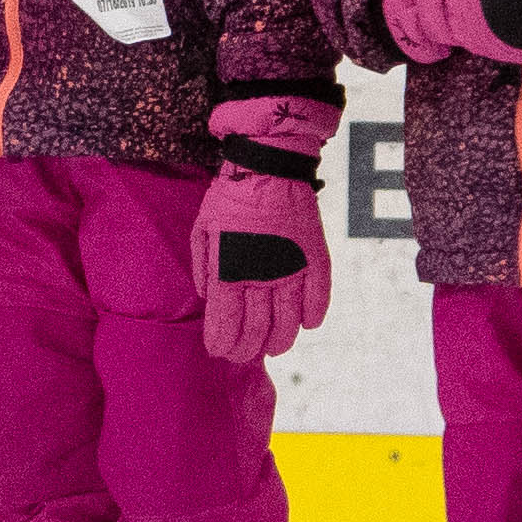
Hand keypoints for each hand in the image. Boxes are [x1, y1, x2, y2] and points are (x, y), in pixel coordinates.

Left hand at [194, 90, 340, 360]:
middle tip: (243, 356)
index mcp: (229, 271)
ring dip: (281, 341)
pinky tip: (308, 325)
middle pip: (257, 330)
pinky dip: (315, 315)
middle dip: (248, 349)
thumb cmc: (229, 195)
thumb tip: (206, 296)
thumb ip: (203, 266)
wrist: (268, 165)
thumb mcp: (202, 228)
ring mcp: (291, 269)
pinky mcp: (315, 258)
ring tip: (274, 348)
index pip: (227, 323)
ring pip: (289, 321)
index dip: (224, 343)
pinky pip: (319, 296)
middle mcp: (261, 276)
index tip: (220, 351)